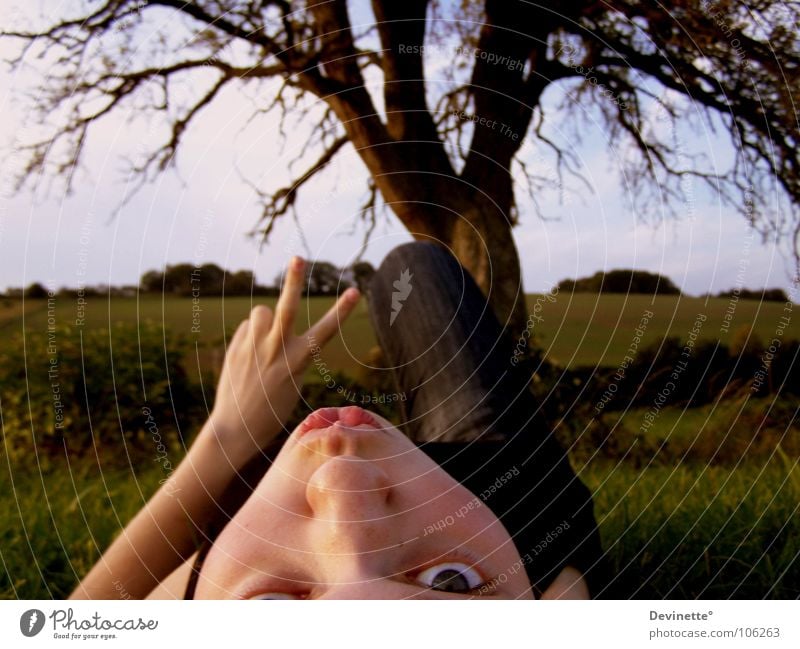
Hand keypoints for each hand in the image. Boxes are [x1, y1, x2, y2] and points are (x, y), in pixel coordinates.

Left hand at [206, 256, 359, 464]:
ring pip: (262, 312)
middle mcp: (277, 350)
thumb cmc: (273, 405)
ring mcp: (254, 347)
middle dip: (294, 280)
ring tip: (263, 343)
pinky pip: (248, 327)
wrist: (237, 426)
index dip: (342, 310)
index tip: (355, 291)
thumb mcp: (291, 377)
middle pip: (287, 308)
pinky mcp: (236, 347)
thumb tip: (267, 316)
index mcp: (299, 361)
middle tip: (298, 258)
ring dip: (265, 321)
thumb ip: (285, 344)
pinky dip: (251, 336)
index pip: (325, 330)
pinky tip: (248, 357)